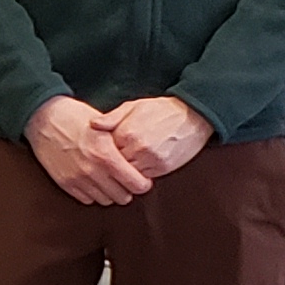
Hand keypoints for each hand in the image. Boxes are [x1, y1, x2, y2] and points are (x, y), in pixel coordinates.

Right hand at [26, 95, 151, 206]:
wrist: (43, 118)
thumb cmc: (74, 116)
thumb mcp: (104, 124)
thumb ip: (121, 144)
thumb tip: (140, 158)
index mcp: (106, 154)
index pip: (136, 184)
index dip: (143, 183)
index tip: (142, 179)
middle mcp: (92, 170)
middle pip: (123, 197)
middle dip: (127, 189)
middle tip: (126, 179)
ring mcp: (77, 179)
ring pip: (105, 200)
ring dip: (110, 192)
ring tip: (109, 179)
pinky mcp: (65, 183)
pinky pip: (87, 199)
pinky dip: (93, 192)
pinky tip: (94, 179)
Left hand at [99, 97, 214, 179]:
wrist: (193, 116)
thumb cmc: (161, 110)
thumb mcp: (133, 107)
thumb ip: (111, 118)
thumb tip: (92, 125)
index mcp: (127, 132)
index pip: (104, 150)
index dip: (102, 151)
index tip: (100, 150)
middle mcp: (137, 148)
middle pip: (114, 165)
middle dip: (111, 164)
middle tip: (110, 160)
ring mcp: (151, 160)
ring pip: (128, 174)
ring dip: (125, 172)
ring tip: (124, 164)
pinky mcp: (163, 168)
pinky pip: (144, 178)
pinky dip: (139, 174)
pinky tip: (138, 166)